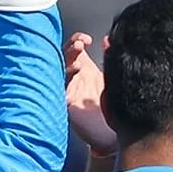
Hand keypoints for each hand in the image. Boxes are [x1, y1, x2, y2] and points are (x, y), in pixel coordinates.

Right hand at [64, 33, 117, 153]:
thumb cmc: (114, 105)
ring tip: (77, 62)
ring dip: (66, 63)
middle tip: (80, 45)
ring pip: (60, 70)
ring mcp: (69, 89)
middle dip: (70, 48)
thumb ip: (112, 57)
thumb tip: (108, 39)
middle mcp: (75, 77)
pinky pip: (57, 89)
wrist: (114, 132)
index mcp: (85, 69)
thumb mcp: (114, 77)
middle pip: (65, 56)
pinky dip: (62, 80)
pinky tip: (72, 75)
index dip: (77, 40)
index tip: (87, 39)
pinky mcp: (67, 104)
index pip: (75, 48)